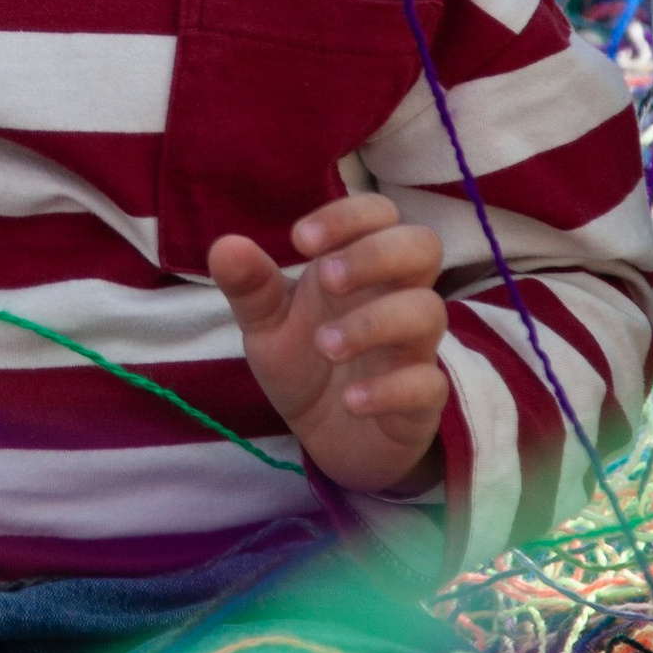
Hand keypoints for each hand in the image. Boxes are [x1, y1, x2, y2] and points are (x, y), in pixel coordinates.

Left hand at [208, 192, 449, 494]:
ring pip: (428, 311)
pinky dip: (389, 390)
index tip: (300, 241)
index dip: (348, 215)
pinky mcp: (423, 400)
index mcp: (361, 268)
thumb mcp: (268, 326)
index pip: (380, 213)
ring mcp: (415, 348)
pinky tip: (350, 400)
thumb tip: (224, 246)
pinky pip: (428, 384)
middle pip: (422, 245)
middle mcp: (395, 298)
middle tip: (327, 280)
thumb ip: (251, 287)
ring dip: (374, 323)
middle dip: (376, 255)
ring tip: (324, 345)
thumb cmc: (307, 364)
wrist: (331, 439)